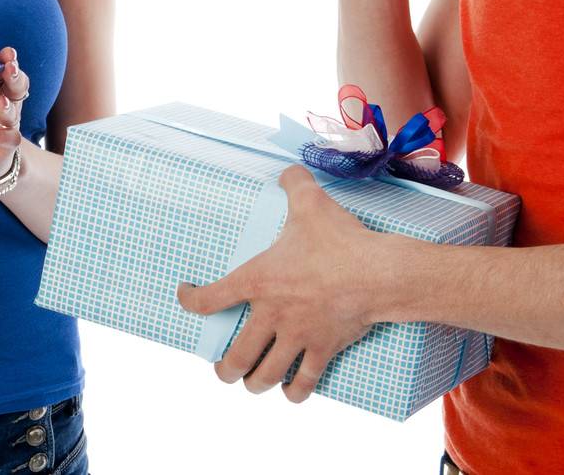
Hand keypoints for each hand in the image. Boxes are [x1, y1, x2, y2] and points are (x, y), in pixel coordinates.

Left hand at [0, 46, 26, 180]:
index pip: (8, 69)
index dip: (9, 60)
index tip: (5, 52)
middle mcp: (8, 102)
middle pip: (18, 87)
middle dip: (15, 76)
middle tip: (9, 67)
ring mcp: (9, 123)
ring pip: (14, 113)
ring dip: (7, 107)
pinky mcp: (6, 144)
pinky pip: (9, 139)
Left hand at [176, 166, 379, 402]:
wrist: (377, 272)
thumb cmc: (340, 239)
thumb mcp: (311, 202)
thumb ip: (294, 183)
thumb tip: (289, 171)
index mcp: (259, 280)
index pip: (210, 298)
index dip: (191, 301)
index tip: (186, 296)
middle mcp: (272, 314)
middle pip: (236, 357)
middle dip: (225, 369)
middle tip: (223, 368)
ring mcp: (297, 337)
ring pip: (265, 376)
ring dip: (255, 383)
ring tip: (252, 382)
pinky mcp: (323, 350)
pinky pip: (304, 383)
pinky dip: (295, 392)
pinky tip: (291, 391)